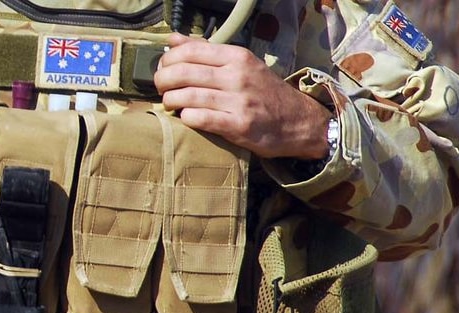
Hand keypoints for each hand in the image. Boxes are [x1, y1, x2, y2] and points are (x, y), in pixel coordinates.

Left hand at [154, 33, 333, 159]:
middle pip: (184, 72)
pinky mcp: (238, 126)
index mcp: (237, 57)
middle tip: (160, 87)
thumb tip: (173, 40)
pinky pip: (201, 119)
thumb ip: (207, 53)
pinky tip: (185, 117)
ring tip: (169, 103)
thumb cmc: (264, 92)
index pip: (191, 51)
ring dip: (171, 100)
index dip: (169, 59)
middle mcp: (237, 76)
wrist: (298, 121)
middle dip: (163, 80)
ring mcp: (238, 102)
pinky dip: (187, 117)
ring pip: (189, 96)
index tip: (163, 67)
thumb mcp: (241, 65)